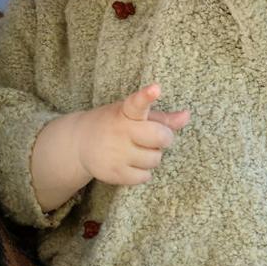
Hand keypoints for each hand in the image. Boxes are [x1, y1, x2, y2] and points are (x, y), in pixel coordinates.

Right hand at [72, 84, 189, 185]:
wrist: (79, 143)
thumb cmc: (115, 125)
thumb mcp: (134, 115)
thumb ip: (162, 118)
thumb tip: (187, 116)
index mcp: (126, 112)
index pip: (137, 103)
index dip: (147, 96)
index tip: (155, 88)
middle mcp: (120, 131)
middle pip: (160, 137)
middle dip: (164, 138)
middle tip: (155, 137)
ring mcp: (115, 153)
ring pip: (155, 159)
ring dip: (152, 156)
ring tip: (136, 149)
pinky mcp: (113, 173)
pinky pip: (144, 177)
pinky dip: (142, 172)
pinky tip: (129, 163)